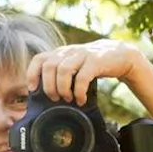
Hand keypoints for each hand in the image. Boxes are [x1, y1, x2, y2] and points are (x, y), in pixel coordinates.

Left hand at [26, 40, 144, 105]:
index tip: (33, 90)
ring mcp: (82, 55)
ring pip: (63, 70)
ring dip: (62, 88)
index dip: (32, 74)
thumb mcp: (75, 67)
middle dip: (49, 86)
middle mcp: (69, 52)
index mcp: (61, 53)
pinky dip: (79, 92)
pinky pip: (82, 77)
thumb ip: (61, 75)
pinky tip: (81, 99)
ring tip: (68, 99)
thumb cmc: (93, 66)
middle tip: (55, 99)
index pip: (39, 59)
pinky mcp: (96, 61)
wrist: (120, 56)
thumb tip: (47, 98)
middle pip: (49, 66)